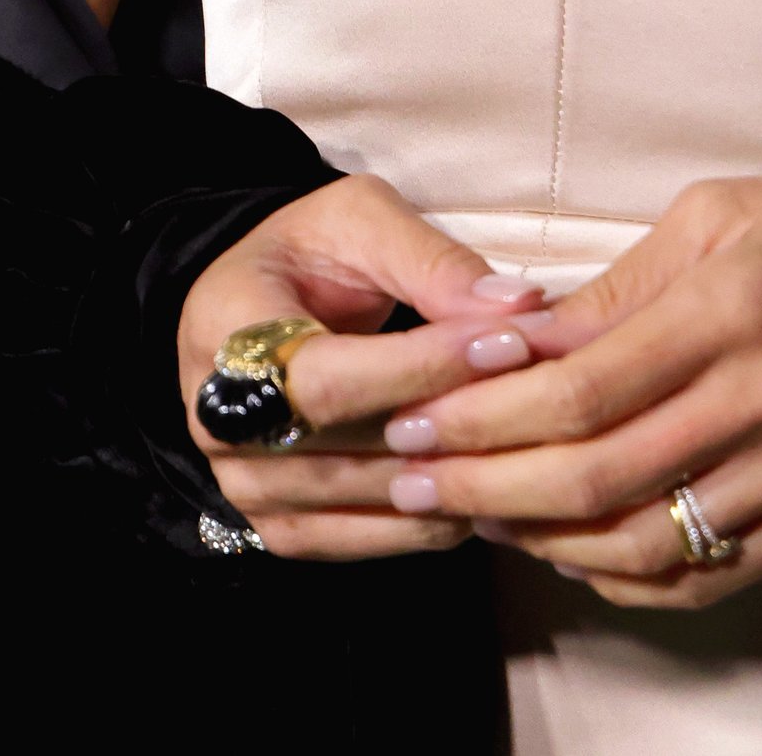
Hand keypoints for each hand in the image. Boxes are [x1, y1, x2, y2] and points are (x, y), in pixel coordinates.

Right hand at [177, 176, 547, 558]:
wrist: (257, 306)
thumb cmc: (313, 253)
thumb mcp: (361, 220)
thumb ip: (432, 262)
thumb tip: (519, 308)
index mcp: (224, 332)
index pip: (329, 375)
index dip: (424, 365)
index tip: (513, 341)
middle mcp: (218, 425)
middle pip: (348, 449)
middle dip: (454, 421)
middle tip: (544, 391)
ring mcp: (247, 489)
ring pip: (366, 502)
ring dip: (456, 474)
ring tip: (532, 434)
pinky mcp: (283, 528)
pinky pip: (368, 541)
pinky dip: (436, 517)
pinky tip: (492, 480)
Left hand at [371, 163, 761, 607]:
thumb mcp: (721, 214)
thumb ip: (619, 288)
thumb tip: (520, 341)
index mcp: (733, 307)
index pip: (579, 388)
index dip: (481, 415)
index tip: (415, 417)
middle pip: (595, 477)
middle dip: (484, 486)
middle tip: (414, 478)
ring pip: (643, 542)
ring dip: (541, 539)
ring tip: (478, 514)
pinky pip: (707, 574)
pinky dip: (625, 576)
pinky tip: (572, 550)